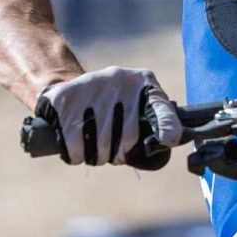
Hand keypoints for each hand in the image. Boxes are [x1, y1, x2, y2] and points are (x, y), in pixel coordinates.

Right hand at [34, 66, 182, 166]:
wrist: (72, 89)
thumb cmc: (115, 104)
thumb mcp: (141, 103)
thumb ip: (159, 119)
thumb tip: (170, 139)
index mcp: (143, 81)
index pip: (159, 106)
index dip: (165, 123)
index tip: (169, 139)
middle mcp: (119, 79)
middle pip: (128, 137)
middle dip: (120, 154)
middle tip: (113, 153)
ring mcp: (91, 86)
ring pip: (102, 143)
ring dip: (98, 157)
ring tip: (96, 151)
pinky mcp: (66, 98)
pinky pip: (75, 141)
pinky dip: (78, 154)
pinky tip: (79, 151)